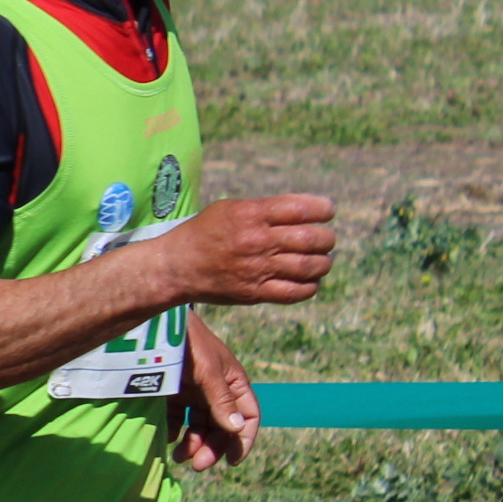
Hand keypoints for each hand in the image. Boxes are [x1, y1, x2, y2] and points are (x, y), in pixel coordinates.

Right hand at [159, 194, 334, 304]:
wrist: (175, 266)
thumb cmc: (204, 232)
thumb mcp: (230, 208)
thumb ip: (266, 209)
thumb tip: (306, 212)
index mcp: (251, 214)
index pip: (303, 208)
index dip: (324, 208)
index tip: (327, 211)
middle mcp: (257, 241)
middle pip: (312, 238)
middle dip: (326, 238)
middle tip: (324, 238)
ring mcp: (257, 269)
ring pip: (310, 266)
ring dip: (323, 262)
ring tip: (319, 260)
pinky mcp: (255, 293)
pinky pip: (296, 292)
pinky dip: (310, 286)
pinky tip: (308, 280)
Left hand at [178, 322, 261, 468]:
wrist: (153, 325)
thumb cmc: (187, 342)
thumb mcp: (207, 370)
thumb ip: (220, 399)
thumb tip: (237, 429)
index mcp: (234, 383)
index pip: (249, 416)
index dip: (243, 440)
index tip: (232, 460)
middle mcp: (217, 391)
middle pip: (222, 427)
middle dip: (213, 447)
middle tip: (198, 465)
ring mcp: (194, 393)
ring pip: (199, 427)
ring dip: (194, 445)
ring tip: (180, 457)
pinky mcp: (171, 395)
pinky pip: (177, 421)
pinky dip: (174, 434)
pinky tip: (168, 441)